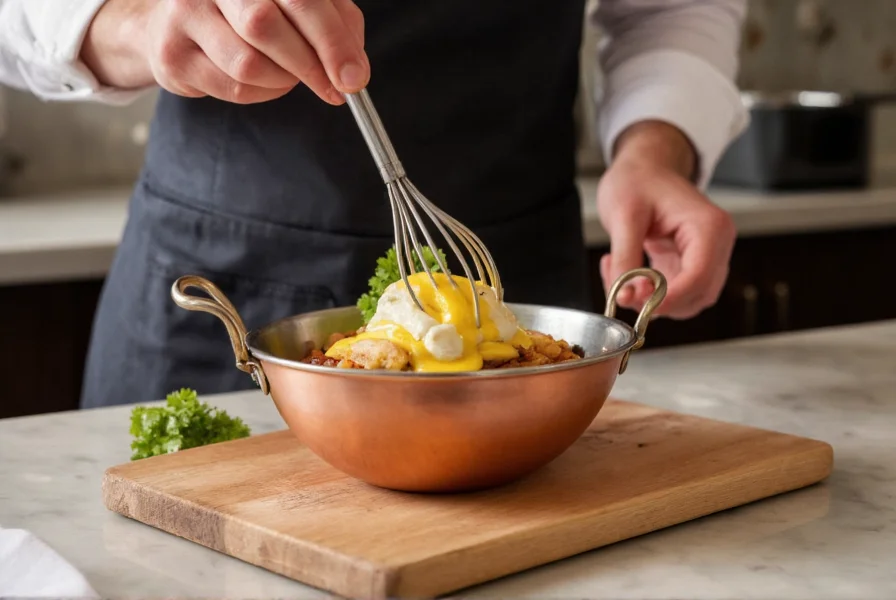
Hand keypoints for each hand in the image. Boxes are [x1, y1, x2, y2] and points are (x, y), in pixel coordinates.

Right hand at [80, 0, 367, 104]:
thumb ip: (335, 25)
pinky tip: (264, 81)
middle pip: (265, 26)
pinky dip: (263, 93)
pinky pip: (234, 88)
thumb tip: (353, 70)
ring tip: (288, 74)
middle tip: (332, 87)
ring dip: (282, 81)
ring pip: (249, 64)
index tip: (352, 77)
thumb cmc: (249, 11)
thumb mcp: (298, 5)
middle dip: (309, 65)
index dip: (331, 41)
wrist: (176, 22)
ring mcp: (186, 15)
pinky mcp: (173, 55)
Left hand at [597, 120, 735, 319]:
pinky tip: (625, 274)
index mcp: (709, 226)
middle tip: (622, 291)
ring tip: (620, 277)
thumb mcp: (624, 215)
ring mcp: (706, 256)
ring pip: (687, 301)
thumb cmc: (639, 179)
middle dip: (660, 303)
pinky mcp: (689, 264)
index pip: (699, 276)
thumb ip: (625, 258)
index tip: (639, 305)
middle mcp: (715, 244)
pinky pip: (675, 293)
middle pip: (698, 294)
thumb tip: (625, 295)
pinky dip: (649, 294)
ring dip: (653, 302)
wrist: (644, 167)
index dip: (670, 298)